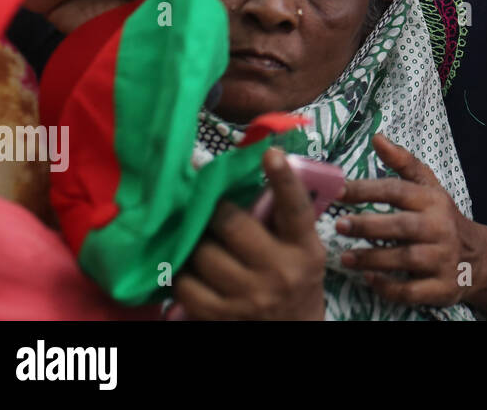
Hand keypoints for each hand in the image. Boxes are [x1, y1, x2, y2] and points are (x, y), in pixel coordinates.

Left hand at [172, 148, 326, 319]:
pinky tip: (188, 268)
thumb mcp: (304, 251)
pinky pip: (186, 284)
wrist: (295, 333)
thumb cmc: (298, 281)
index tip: (271, 153)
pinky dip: (182, 272)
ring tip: (197, 237)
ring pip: (202, 253)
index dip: (283, 179)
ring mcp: (248, 297)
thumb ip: (284, 222)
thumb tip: (246, 181)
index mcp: (305, 249)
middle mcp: (279, 272)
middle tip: (207, 204)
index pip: (295, 209)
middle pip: (231, 226)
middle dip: (213, 211)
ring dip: (195, 241)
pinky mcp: (220, 317)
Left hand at [336, 133, 473, 307]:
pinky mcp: (441, 287)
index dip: (367, 190)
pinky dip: (389, 286)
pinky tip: (370, 280)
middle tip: (339, 225)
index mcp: (433, 201)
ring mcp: (442, 259)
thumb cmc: (441, 218)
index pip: (397, 191)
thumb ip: (402, 163)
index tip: (338, 191)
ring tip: (345, 257)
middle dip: (368, 225)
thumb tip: (376, 137)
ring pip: (405, 258)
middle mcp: (439, 228)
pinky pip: (412, 290)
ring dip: (372, 258)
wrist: (478, 258)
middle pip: (401, 226)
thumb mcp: (428, 187)